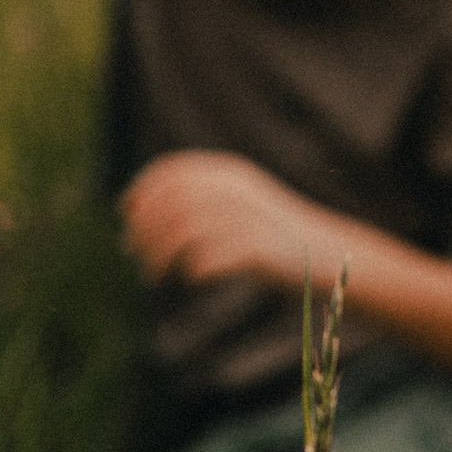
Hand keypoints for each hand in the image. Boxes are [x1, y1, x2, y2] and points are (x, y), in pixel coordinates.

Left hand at [118, 151, 343, 287]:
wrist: (327, 254)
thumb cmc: (272, 234)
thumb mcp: (239, 202)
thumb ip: (198, 201)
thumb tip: (136, 220)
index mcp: (229, 174)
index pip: (171, 172)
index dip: (141, 192)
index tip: (125, 215)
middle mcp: (236, 191)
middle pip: (171, 204)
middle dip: (144, 230)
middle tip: (132, 254)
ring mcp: (248, 219)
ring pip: (182, 233)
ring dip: (159, 256)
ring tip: (153, 275)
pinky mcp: (257, 250)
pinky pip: (205, 260)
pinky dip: (190, 271)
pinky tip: (191, 278)